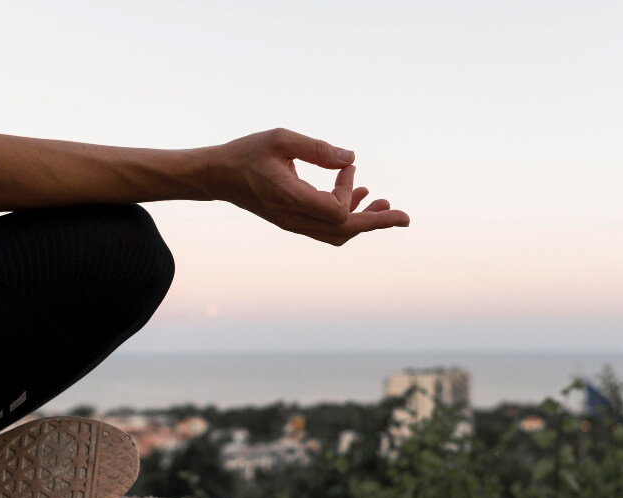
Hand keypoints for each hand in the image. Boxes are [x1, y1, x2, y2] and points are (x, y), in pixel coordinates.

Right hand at [207, 128, 409, 245]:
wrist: (217, 176)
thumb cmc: (246, 153)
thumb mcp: (281, 139)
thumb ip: (317, 149)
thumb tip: (351, 158)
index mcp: (290, 198)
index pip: (336, 211)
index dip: (348, 191)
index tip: (345, 167)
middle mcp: (293, 218)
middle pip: (344, 231)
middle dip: (376, 222)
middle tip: (404, 217)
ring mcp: (293, 223)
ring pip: (337, 234)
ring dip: (362, 220)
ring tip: (384, 204)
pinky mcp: (292, 221)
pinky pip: (326, 228)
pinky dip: (346, 217)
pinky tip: (358, 197)